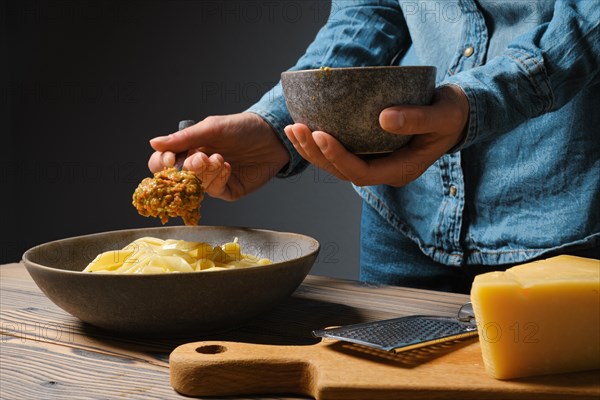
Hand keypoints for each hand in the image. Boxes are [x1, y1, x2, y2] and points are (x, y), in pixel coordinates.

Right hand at [148, 112, 288, 199]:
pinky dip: (218, 178)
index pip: (162, 162)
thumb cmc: (242, 128)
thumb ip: (184, 138)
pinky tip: (226, 167)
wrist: (272, 136)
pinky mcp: (228, 190)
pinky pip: (215, 190)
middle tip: (198, 159)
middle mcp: (197, 167)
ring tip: (218, 158)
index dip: (161, 163)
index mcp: (188, 149)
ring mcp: (212, 180)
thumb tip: (154, 143)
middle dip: (185, 169)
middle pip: (175, 178)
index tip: (168, 159)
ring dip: (204, 172)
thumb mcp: (212, 128)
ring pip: (195, 185)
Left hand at [284, 85, 468, 186]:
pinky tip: (303, 126)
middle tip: (297, 128)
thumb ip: (417, 118)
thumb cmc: (452, 115)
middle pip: (341, 172)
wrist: (455, 115)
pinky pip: (340, 152)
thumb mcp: (442, 115)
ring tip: (292, 128)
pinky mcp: (369, 150)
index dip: (338, 157)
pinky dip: (320, 142)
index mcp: (400, 170)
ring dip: (311, 149)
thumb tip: (383, 118)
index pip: (361, 173)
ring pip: (336, 165)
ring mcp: (375, 162)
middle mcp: (384, 171)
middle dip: (316, 153)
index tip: (320, 134)